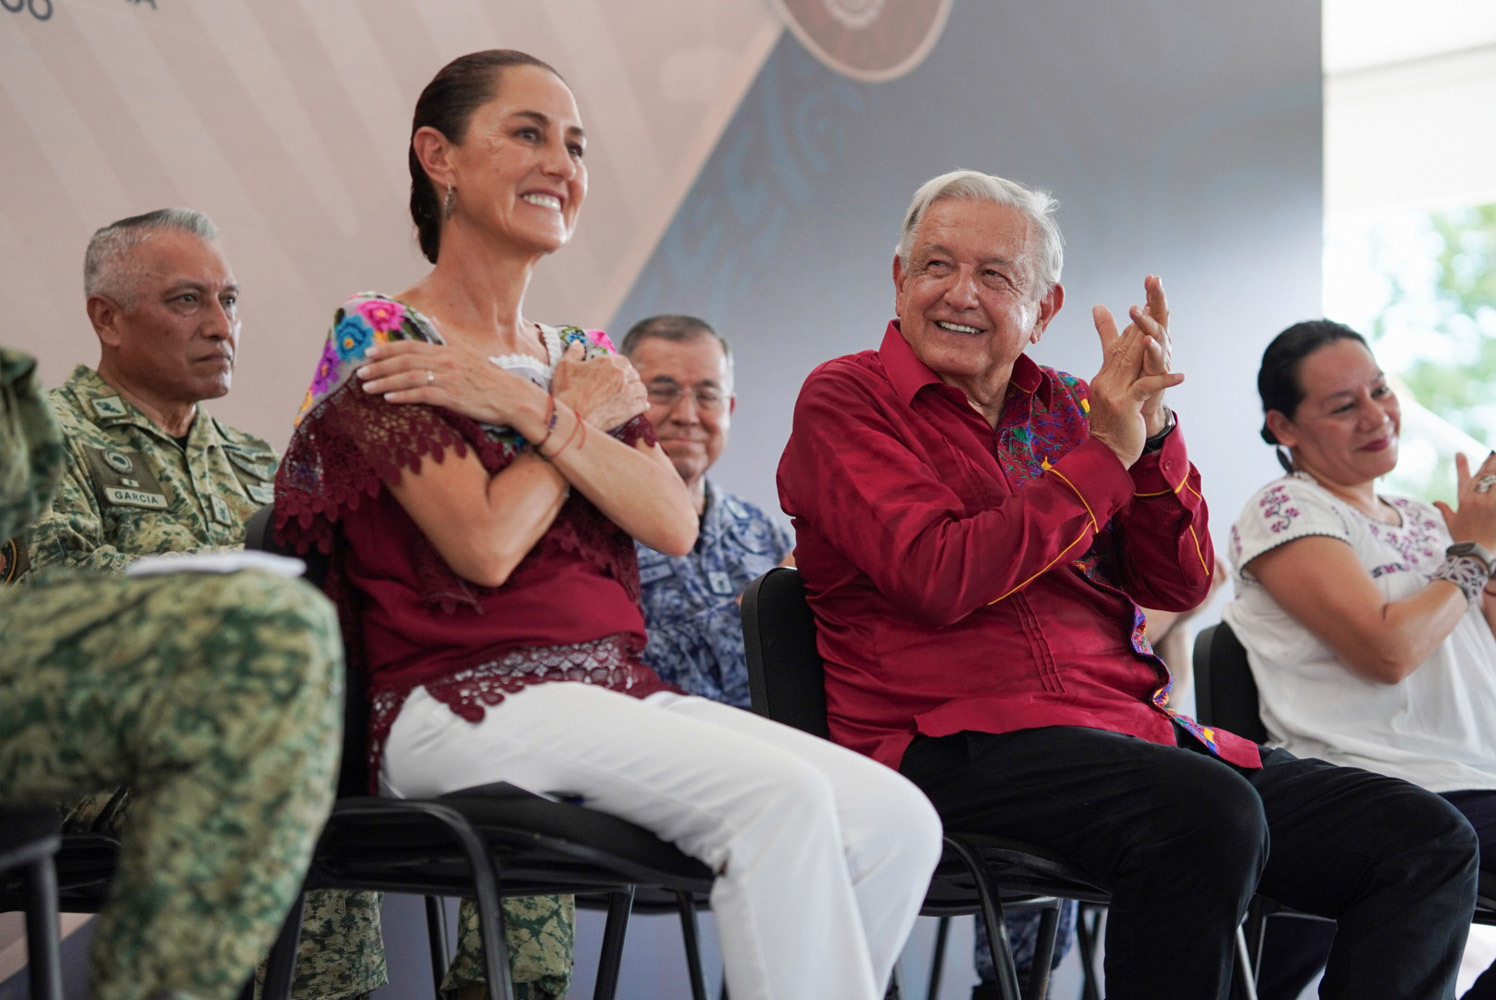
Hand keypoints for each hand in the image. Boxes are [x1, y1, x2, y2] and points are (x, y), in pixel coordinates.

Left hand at [357, 339, 542, 430]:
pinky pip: (422, 394)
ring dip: (385, 382)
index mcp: (448, 350)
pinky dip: (404, 396)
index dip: (388, 349)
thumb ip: (448, 336)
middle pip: (405, 360)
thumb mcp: (469, 353)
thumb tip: (433, 317)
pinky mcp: (453, 396)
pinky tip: (389, 399)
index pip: (411, 346)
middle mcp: (446, 361)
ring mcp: (449, 378)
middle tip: (360, 371)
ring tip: (366, 387)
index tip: (369, 353)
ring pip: (409, 377)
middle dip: (380, 365)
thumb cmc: (491, 379)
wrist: (513, 398)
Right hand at [551, 342, 647, 431]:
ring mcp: (627, 392)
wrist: (573, 416)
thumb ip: (573, 352)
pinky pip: (643, 404)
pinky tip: (642, 406)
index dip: (621, 366)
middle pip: (634, 374)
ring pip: (641, 388)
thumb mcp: (565, 366)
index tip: (618, 372)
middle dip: (630, 378)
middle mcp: (621, 375)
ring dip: (638, 391)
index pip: (623, 360)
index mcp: (607, 362)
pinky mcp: (630, 408)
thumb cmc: (567, 391)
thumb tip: (578, 343)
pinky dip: (643, 405)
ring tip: (634, 395)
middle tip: (625, 385)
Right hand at [1087, 305, 1184, 467]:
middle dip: (1141, 322)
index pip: (1118, 345)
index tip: (1146, 303)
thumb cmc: (1114, 425)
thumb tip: (1113, 361)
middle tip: (1154, 300)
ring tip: (1163, 329)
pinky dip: (1164, 380)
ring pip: (1133, 361)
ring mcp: (1113, 392)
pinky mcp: (1125, 406)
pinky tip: (1180, 376)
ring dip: (1150, 343)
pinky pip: (1146, 387)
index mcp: (1103, 376)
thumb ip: (1113, 373)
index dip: (1133, 324)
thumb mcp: (1112, 394)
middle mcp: (1105, 380)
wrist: (1106, 455)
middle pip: (1126, 346)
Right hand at [1434, 451, 1495, 551]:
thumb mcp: (1452, 524)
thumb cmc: (1464, 540)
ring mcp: (1490, 502)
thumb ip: (1445, 510)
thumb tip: (1436, 502)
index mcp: (1464, 501)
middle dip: (1490, 462)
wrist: (1476, 554)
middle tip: (1492, 453)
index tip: (1460, 453)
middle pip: (1485, 475)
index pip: (1462, 478)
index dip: (1461, 465)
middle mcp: (1477, 498)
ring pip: (1495, 480)